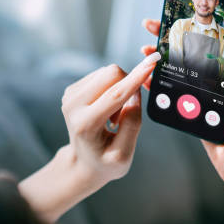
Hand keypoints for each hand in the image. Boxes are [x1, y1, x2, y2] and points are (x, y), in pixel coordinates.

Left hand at [61, 52, 160, 184]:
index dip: (137, 77)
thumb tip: (136, 92)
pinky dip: (111, 89)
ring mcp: (70, 95)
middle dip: (128, 87)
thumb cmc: (105, 161)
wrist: (83, 162)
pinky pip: (102, 75)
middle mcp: (73, 106)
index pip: (116, 94)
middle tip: (122, 116)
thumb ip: (133, 123)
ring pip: (108, 72)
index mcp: (86, 124)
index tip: (153, 61)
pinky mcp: (72, 89)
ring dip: (119, 90)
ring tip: (112, 116)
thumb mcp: (124, 154)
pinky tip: (105, 109)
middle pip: (112, 74)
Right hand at [141, 18, 223, 187]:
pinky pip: (176, 95)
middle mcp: (219, 82)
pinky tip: (147, 81)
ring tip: (143, 52)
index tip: (175, 15)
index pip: (212, 43)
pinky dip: (161, 86)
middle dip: (170, 39)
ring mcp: (205, 97)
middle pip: (191, 54)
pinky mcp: (195, 113)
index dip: (193, 27)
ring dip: (162, 62)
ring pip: (180, 73)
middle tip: (149, 27)